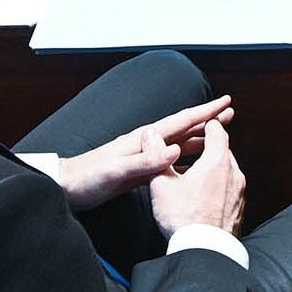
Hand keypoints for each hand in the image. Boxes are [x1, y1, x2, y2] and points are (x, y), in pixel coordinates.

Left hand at [44, 96, 231, 210]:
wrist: (63, 188)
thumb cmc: (85, 179)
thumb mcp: (115, 172)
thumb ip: (144, 161)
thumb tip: (175, 150)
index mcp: (142, 140)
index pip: (179, 122)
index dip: (203, 113)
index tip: (224, 104)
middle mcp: (144, 144)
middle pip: (182, 129)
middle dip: (206, 121)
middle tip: (228, 114)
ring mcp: (141, 157)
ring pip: (177, 145)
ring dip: (197, 140)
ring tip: (217, 138)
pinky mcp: (136, 172)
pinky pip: (168, 163)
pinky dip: (183, 161)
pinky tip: (190, 168)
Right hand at [150, 120, 245, 237]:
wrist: (204, 251)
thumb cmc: (183, 218)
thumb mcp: (161, 183)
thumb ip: (156, 155)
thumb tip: (150, 134)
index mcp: (217, 161)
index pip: (217, 131)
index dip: (207, 125)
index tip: (201, 124)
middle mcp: (234, 174)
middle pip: (223, 151)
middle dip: (209, 148)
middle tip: (194, 150)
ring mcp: (239, 193)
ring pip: (227, 172)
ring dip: (213, 170)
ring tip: (194, 177)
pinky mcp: (239, 210)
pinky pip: (230, 191)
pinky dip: (219, 188)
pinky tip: (203, 198)